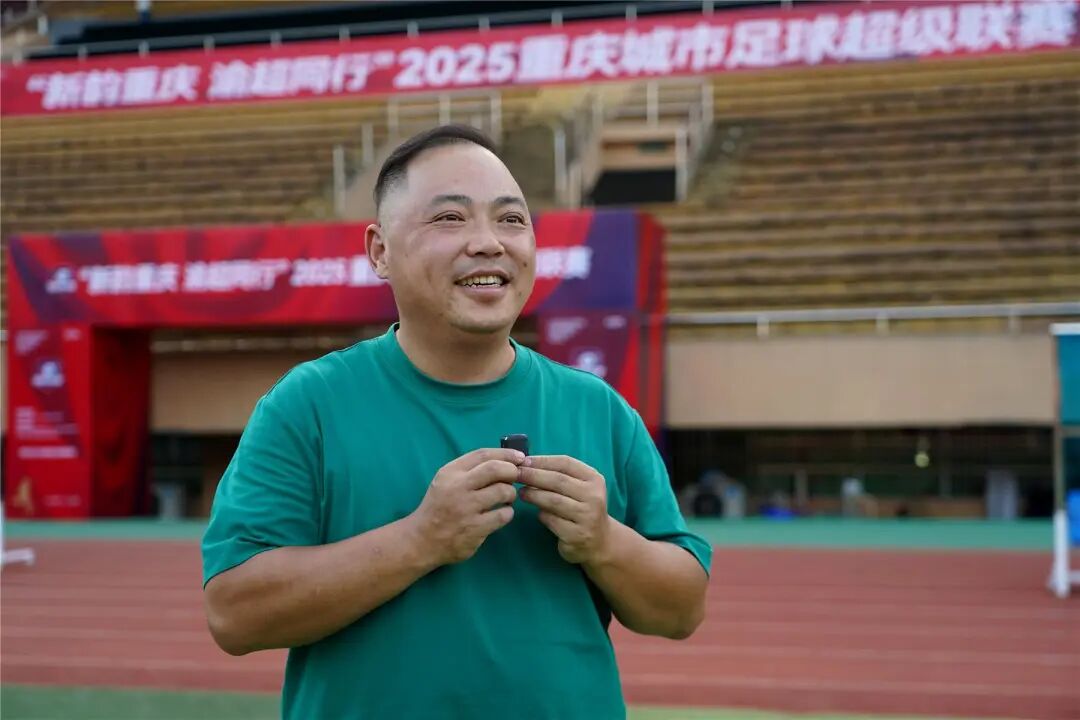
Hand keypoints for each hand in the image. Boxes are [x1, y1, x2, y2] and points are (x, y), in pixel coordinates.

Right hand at [410, 448, 524, 565]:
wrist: (421, 540)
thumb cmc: (439, 507)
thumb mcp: (445, 481)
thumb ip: (469, 470)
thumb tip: (505, 459)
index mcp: (450, 473)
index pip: (482, 455)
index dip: (505, 453)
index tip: (519, 457)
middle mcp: (457, 487)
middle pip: (495, 469)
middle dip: (512, 471)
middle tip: (516, 477)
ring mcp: (466, 509)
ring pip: (503, 491)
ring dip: (511, 493)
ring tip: (507, 498)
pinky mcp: (475, 529)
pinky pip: (503, 515)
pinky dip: (508, 513)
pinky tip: (502, 514)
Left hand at [518, 455, 610, 564]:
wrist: (600, 541)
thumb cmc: (583, 508)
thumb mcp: (580, 488)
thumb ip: (560, 475)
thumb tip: (528, 464)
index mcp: (594, 479)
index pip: (566, 463)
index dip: (542, 461)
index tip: (523, 461)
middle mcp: (594, 496)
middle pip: (558, 480)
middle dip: (534, 475)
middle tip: (516, 474)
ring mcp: (586, 517)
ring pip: (554, 500)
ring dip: (534, 495)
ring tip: (521, 492)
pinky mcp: (576, 535)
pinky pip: (552, 520)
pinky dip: (542, 514)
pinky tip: (537, 512)